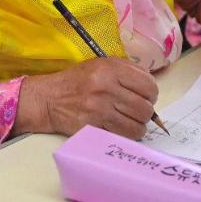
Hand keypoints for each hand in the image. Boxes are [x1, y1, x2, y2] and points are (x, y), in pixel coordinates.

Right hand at [14, 58, 157, 139]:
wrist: (48, 99)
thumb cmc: (77, 81)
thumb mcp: (101, 64)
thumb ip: (127, 70)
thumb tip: (151, 87)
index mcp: (111, 69)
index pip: (149, 85)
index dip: (151, 94)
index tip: (146, 97)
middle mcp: (106, 88)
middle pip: (145, 108)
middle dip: (146, 112)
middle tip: (137, 111)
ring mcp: (99, 110)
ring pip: (137, 126)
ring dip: (138, 127)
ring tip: (130, 122)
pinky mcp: (93, 128)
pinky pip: (122, 136)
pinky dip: (126, 136)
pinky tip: (120, 129)